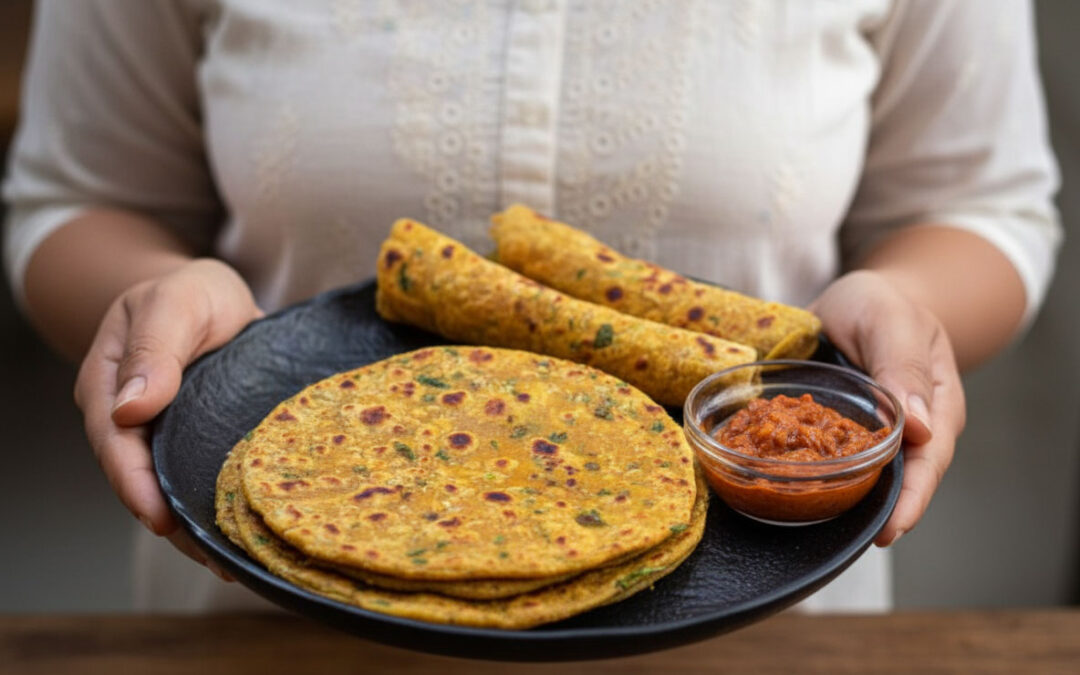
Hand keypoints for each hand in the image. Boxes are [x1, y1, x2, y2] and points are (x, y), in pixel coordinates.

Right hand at [74, 259, 262, 578]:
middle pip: (143, 480)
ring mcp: (166, 435)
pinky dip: (221, 506)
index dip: (136, 485)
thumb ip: (153, 349)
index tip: (161, 520)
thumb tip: (129, 410)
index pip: (115, 445)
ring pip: (174, 487)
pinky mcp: (200, 441)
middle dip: (174, 525)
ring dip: (200, 527)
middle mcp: (132, 422)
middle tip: (214, 560)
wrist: (212, 294)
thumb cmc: (189, 293)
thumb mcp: (174, 303)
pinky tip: (247, 534)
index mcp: (109, 388)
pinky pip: (203, 478)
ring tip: (235, 564)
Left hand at [810, 270, 965, 545]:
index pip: (928, 463)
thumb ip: (903, 367)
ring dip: (843, 497)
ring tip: (814, 521)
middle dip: (876, 512)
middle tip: (849, 540)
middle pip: (897, 480)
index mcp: (936, 407)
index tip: (889, 531)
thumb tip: (921, 427)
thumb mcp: (892, 321)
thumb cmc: (884, 303)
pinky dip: (812, 472)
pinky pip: (828, 457)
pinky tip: (787, 486)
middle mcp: (907, 430)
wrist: (862, 296)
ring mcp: (872, 434)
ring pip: (863, 475)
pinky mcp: (838, 431)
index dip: (910, 500)